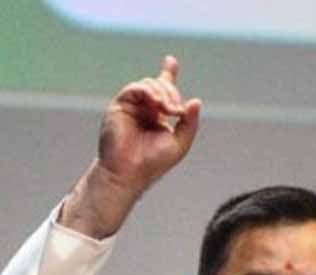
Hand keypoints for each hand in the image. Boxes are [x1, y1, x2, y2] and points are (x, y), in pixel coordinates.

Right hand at [98, 55, 200, 191]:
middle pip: (160, 84)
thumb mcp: (180, 143)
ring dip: (163, 93)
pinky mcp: (119, 106)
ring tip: (168, 110)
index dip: (167, 73)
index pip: (162, 90)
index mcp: (156, 115)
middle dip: (172, 92)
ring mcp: (131, 106)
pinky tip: (157, 103)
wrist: (129, 173)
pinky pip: (134, 88)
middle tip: (177, 111)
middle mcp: (143, 108)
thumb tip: (196, 101)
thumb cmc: (152, 163)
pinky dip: (148, 92)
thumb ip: (190, 123)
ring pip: (148, 84)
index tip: (170, 61)